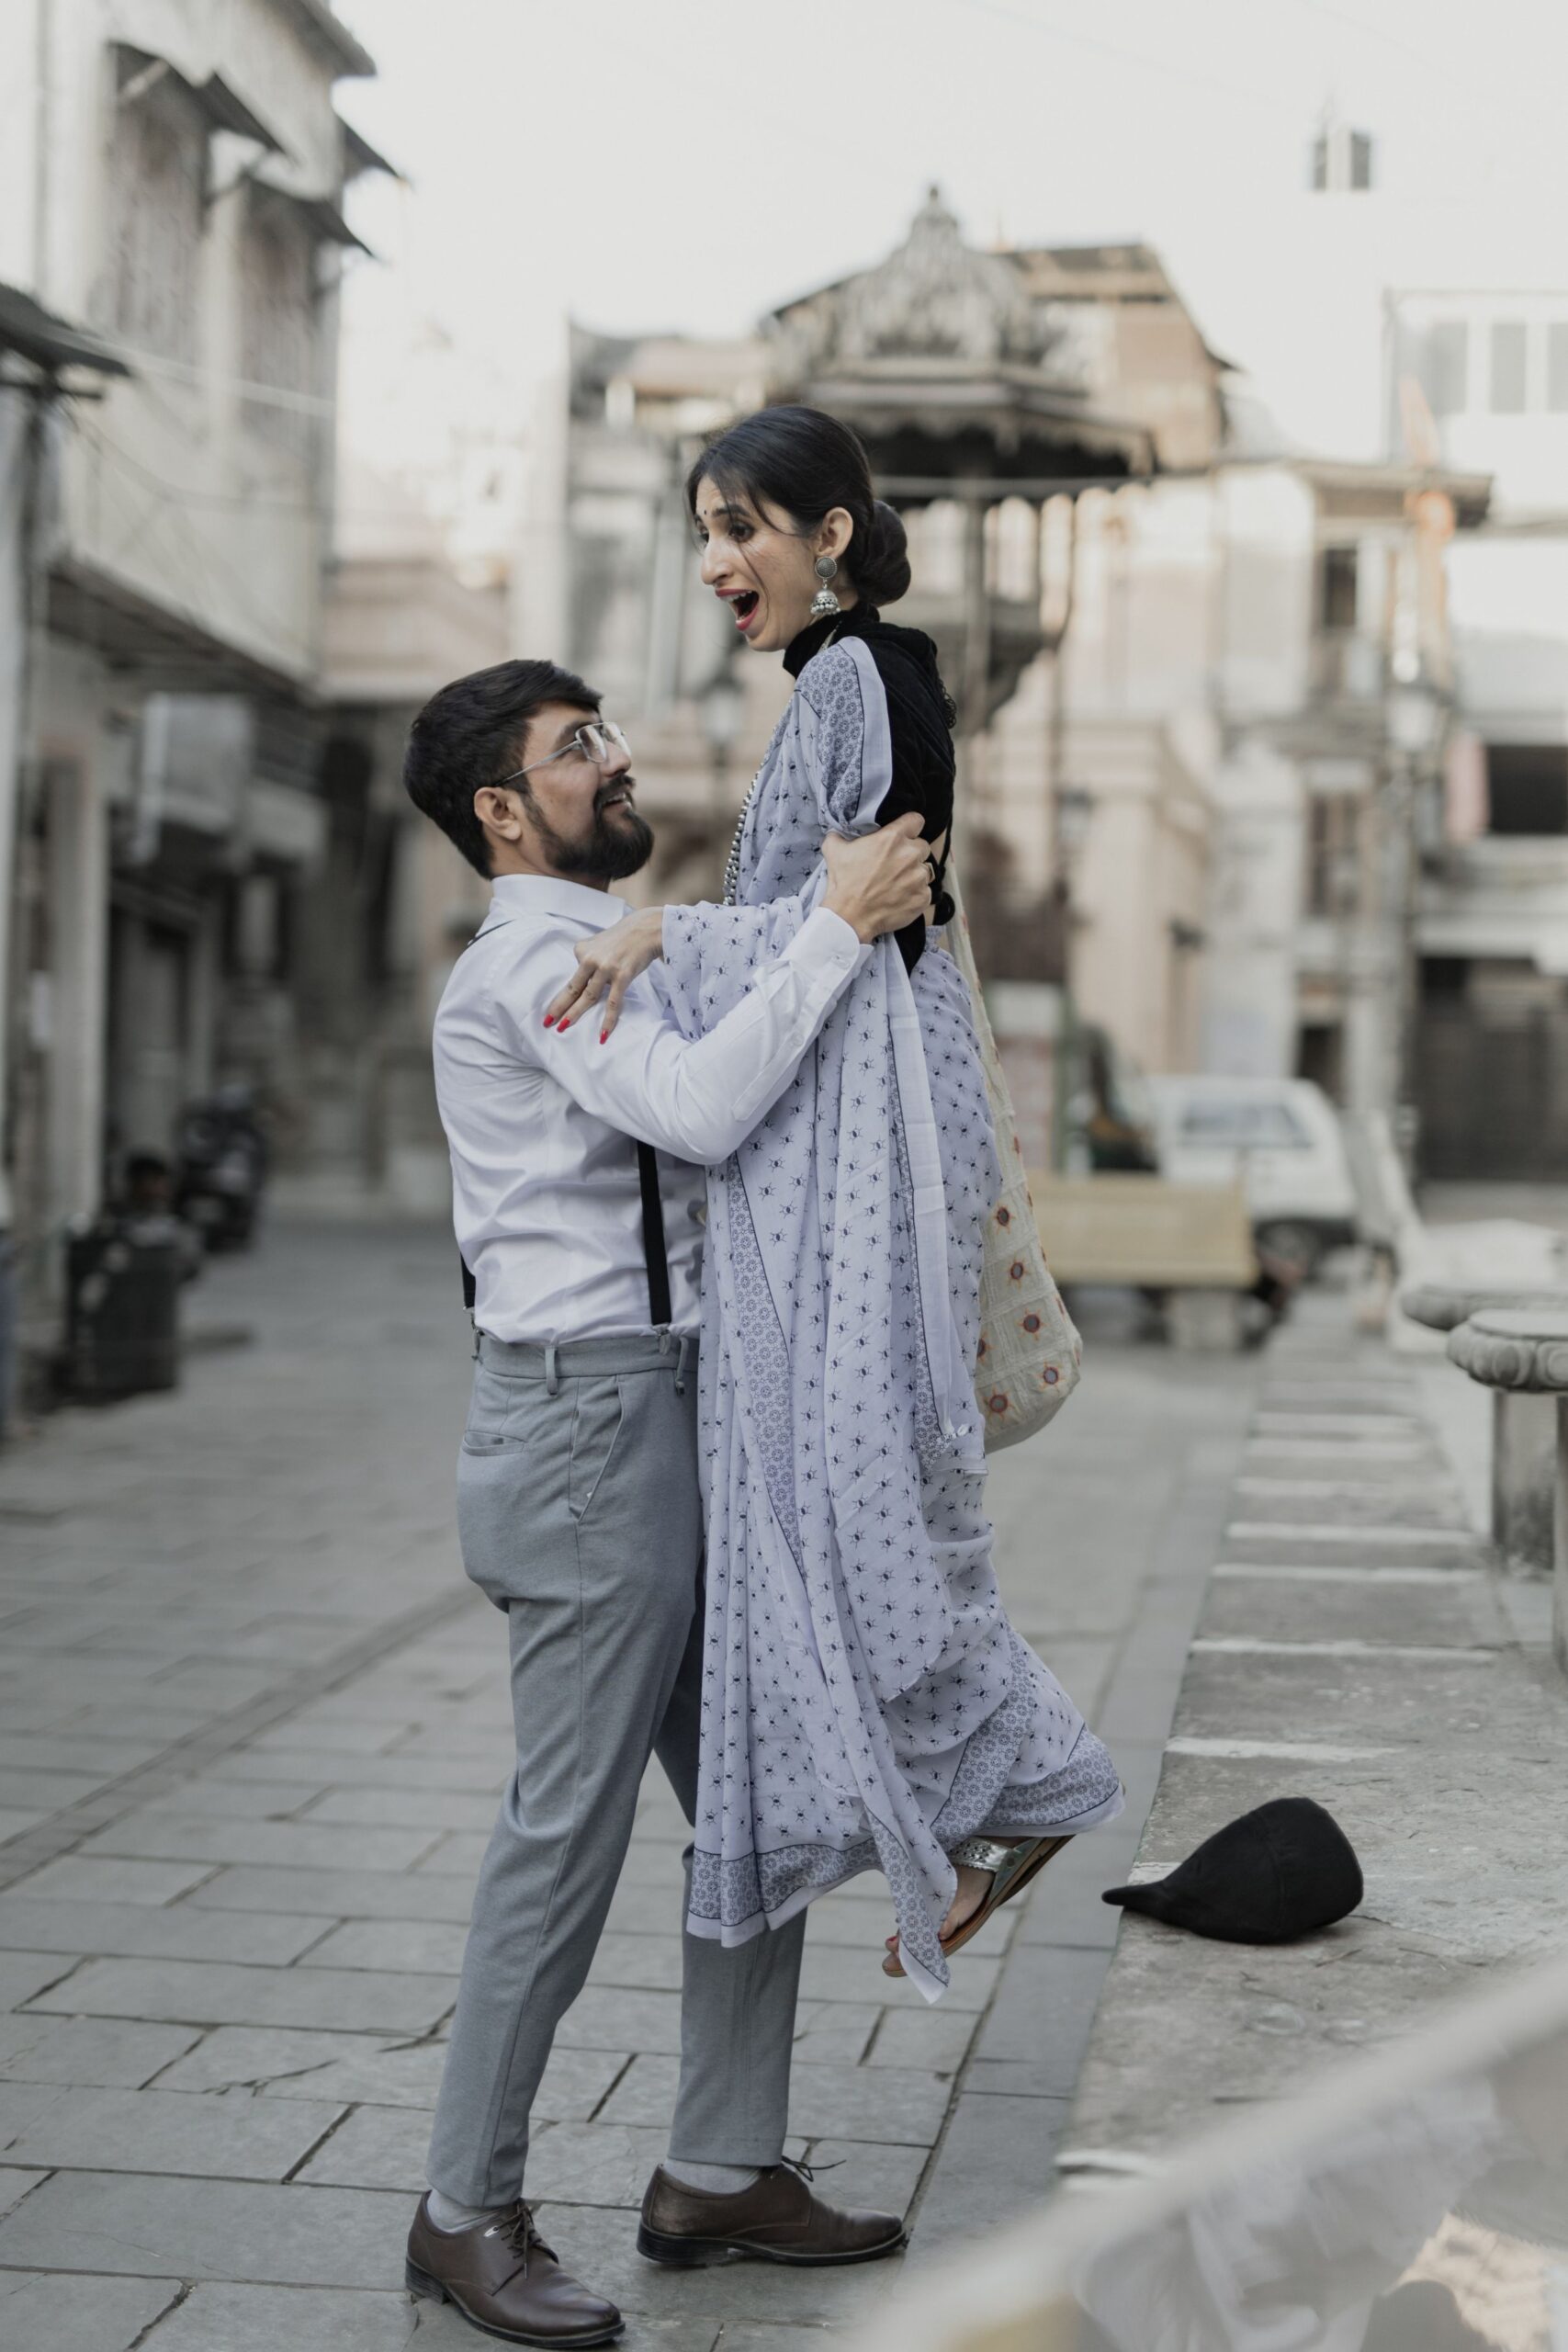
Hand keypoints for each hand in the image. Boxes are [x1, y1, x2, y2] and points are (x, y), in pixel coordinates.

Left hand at [543, 906, 664, 1040]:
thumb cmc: (625, 937)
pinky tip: (601, 1035)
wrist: (648, 929)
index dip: (568, 992)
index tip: (557, 1007)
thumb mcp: (600, 941)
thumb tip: (585, 973)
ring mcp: (606, 968)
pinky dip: (607, 1021)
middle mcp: (591, 959)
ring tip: (563, 1027)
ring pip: (588, 996)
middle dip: (558, 1006)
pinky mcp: (622, 976)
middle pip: (573, 988)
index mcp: (584, 951)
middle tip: (546, 1021)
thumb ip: (590, 956)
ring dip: (574, 1014)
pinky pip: (613, 1003)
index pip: (575, 975)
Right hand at [823, 813, 935, 942]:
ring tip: (898, 883)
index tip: (906, 833)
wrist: (850, 916)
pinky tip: (900, 898)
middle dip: (912, 853)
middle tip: (897, 863)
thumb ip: (840, 836)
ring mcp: (918, 877)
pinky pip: (926, 891)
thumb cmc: (844, 884)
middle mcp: (910, 855)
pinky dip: (916, 894)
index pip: (916, 821)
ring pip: (925, 870)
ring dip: (915, 874)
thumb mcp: (834, 850)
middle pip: (922, 846)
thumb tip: (837, 832)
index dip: (910, 826)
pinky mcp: (922, 897)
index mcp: (892, 838)